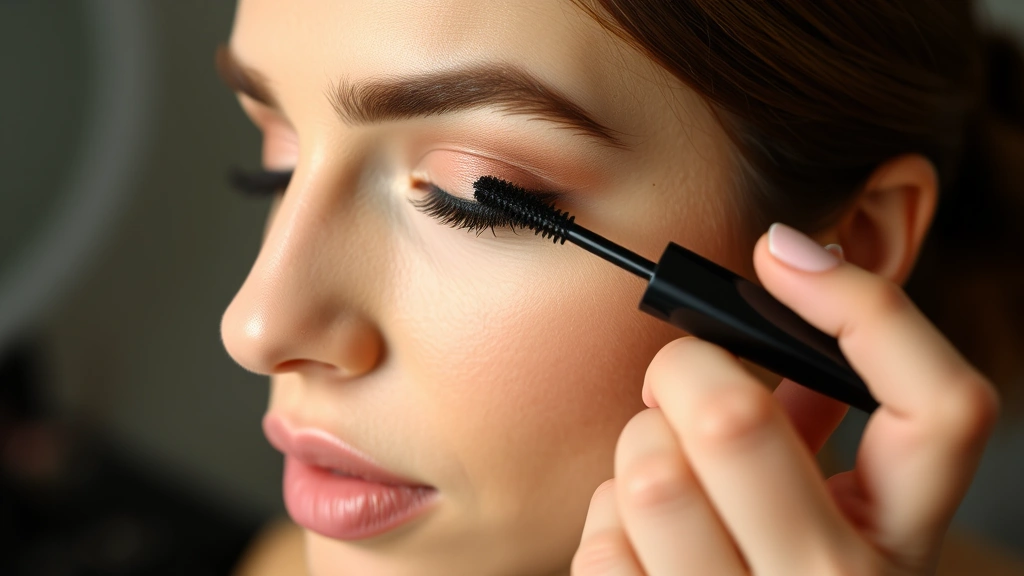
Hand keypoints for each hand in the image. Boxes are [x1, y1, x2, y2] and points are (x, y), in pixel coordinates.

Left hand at [571, 223, 999, 574]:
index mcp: (901, 540)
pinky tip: (640, 543)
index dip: (866, 309)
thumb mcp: (829, 510)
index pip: (945, 408)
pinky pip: (603, 543)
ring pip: (651, 476)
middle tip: (677, 382)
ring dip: (639, 453)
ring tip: (661, 475)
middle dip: (682, 371)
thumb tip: (774, 307)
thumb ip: (814, 427)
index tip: (782, 254)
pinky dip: (609, 523)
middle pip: (734, 418)